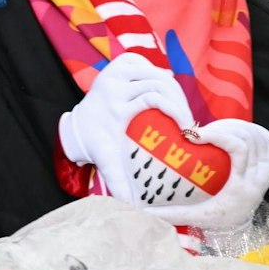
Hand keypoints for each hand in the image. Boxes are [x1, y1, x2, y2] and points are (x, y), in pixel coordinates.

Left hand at [59, 52, 195, 200]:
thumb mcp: (107, 162)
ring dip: (176, 92)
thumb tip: (132, 207)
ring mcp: (117, 68)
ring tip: (182, 112)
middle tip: (188, 123)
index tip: (186, 128)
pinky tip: (170, 95)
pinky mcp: (122, 62)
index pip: (152, 97)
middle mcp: (114, 81)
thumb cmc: (97, 144)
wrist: (80, 124)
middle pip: (160, 83)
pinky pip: (151, 66)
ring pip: (159, 73)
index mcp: (114, 103)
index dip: (175, 110)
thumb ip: (118, 183)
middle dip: (180, 102)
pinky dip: (163, 77)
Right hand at [146, 118, 268, 232]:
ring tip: (215, 130)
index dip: (219, 135)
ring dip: (236, 127)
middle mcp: (258, 178)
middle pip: (248, 138)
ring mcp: (266, 172)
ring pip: (258, 136)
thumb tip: (143, 210)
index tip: (194, 135)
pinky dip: (253, 130)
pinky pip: (267, 141)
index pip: (239, 148)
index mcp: (241, 188)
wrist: (239, 230)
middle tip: (202, 133)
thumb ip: (170, 214)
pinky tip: (235, 128)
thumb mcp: (194, 217)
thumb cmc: (214, 221)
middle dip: (224, 129)